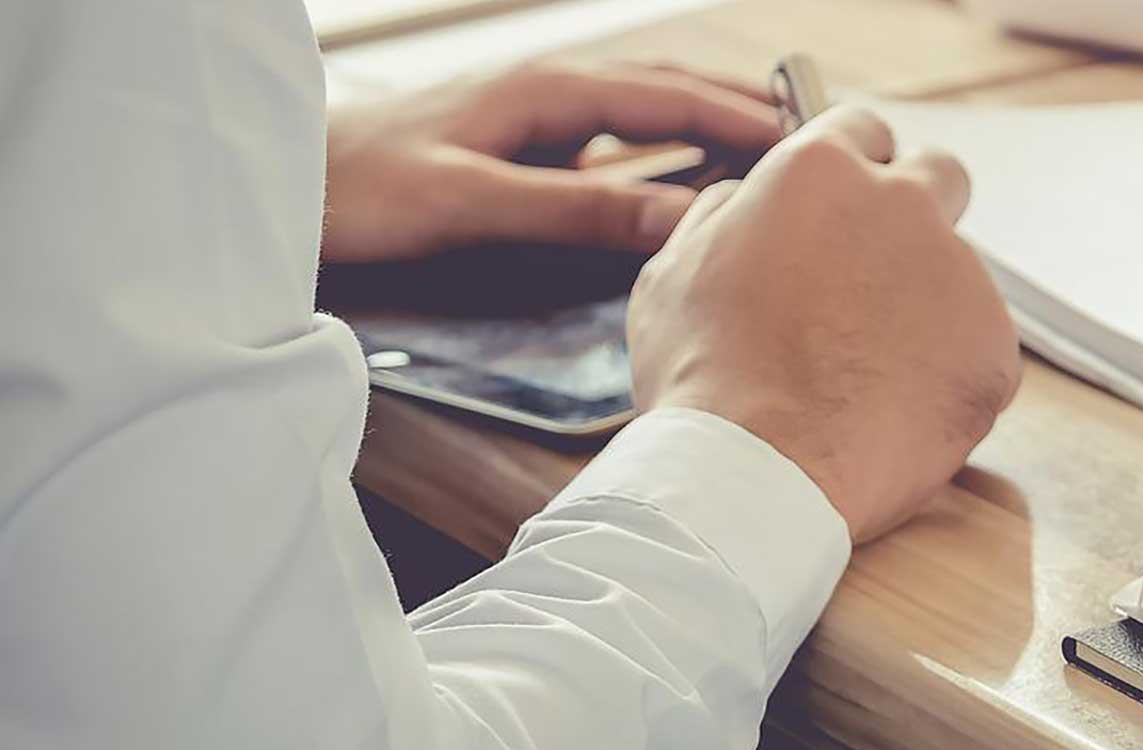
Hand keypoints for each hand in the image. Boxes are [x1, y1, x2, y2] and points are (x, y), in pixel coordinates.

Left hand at [323, 62, 782, 261]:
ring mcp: (531, 116)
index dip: (743, 119)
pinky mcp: (516, 145)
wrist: (280, 193)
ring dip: (706, 120)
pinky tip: (680, 174)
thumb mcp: (473, 205)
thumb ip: (579, 213)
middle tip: (814, 138)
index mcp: (546, 92)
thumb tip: (685, 221)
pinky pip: (614, 136)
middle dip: (740, 106)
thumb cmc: (360, 194)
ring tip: (770, 148)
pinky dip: (663, 145)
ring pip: (643, 106)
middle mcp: (545, 92)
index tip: (808, 143)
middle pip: (667, 87)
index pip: (670, 96)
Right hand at [627, 107, 1021, 542]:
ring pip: (957, 275)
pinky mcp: (995, 348)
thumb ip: (723, 216)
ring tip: (864, 376)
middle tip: (880, 269)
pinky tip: (894, 411)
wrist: (758, 477)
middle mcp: (904, 206)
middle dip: (919, 207)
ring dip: (924, 307)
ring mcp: (960, 276)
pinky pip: (979, 349)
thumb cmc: (705, 379)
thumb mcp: (673, 271)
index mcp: (821, 173)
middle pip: (941, 174)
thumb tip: (743, 200)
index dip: (852, 165)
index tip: (849, 198)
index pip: (860, 130)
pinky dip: (948, 374)